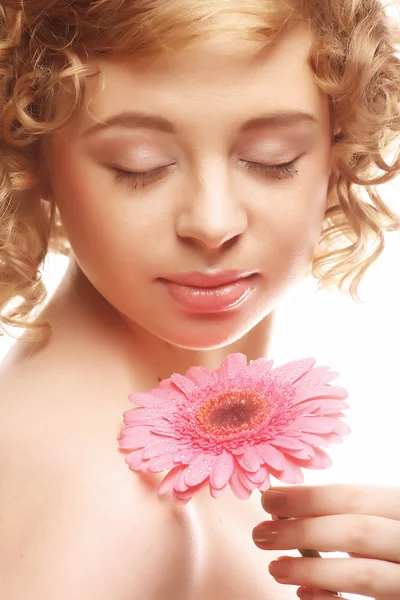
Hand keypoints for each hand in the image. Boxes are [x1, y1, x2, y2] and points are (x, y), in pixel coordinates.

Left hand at [252, 484, 399, 599]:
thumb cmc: (387, 539)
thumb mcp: (375, 517)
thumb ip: (342, 512)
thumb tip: (282, 503)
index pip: (354, 497)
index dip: (309, 497)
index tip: (269, 499)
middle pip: (358, 532)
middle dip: (304, 531)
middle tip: (260, 533)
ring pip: (364, 574)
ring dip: (311, 570)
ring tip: (275, 567)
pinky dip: (331, 599)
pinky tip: (304, 592)